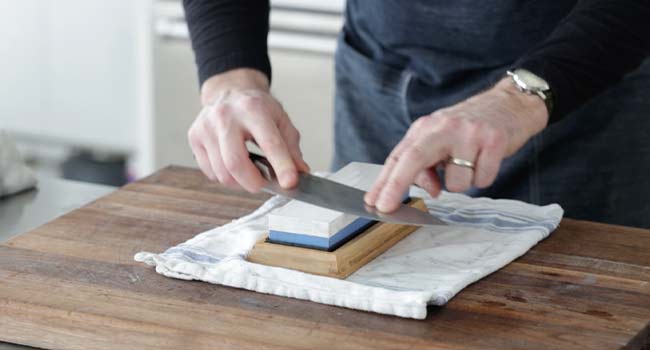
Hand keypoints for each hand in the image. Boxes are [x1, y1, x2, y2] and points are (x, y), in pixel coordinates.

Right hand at [188, 68, 308, 191]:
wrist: (230, 92)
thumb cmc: (257, 108)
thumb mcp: (281, 120)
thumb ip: (292, 148)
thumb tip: (300, 172)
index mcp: (253, 109)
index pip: (269, 143)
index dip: (282, 166)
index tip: (290, 183)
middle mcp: (226, 116)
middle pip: (236, 163)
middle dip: (254, 182)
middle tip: (264, 183)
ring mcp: (206, 126)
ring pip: (222, 173)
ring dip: (240, 182)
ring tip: (250, 173)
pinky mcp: (194, 136)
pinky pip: (210, 172)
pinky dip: (225, 176)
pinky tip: (232, 164)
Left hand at [364, 77, 548, 211]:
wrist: (511, 103)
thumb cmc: (470, 128)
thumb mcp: (442, 140)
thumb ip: (428, 165)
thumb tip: (429, 190)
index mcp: (426, 128)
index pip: (399, 156)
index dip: (384, 181)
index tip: (373, 202)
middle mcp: (444, 127)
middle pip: (414, 159)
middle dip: (396, 186)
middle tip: (386, 207)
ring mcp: (469, 133)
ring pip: (455, 182)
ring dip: (463, 182)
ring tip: (472, 162)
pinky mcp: (494, 140)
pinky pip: (482, 180)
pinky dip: (484, 177)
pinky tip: (488, 159)